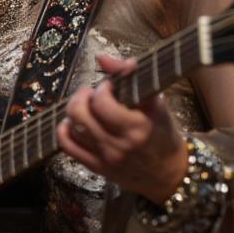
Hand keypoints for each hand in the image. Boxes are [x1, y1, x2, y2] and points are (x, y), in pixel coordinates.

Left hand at [56, 55, 187, 204]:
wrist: (169, 174)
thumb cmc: (163, 134)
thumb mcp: (156, 103)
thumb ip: (130, 76)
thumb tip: (102, 58)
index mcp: (137, 127)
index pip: (102, 103)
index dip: (102, 88)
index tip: (110, 86)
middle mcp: (118, 145)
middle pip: (80, 115)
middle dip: (81, 97)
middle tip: (92, 94)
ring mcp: (105, 158)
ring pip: (72, 128)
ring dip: (74, 110)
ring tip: (86, 106)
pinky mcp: (96, 167)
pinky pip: (68, 147)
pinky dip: (65, 130)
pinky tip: (75, 123)